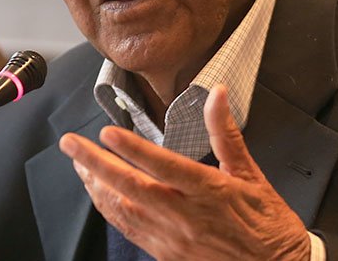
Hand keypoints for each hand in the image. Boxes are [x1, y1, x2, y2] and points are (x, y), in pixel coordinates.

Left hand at [59, 84, 311, 260]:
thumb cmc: (266, 223)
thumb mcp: (251, 175)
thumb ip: (227, 133)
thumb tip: (216, 93)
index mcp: (209, 191)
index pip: (164, 166)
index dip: (134, 149)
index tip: (108, 132)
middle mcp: (186, 216)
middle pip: (132, 188)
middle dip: (96, 164)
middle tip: (70, 144)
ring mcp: (173, 238)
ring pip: (124, 211)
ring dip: (97, 187)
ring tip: (79, 165)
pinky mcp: (167, 254)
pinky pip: (130, 230)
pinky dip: (110, 211)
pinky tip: (100, 196)